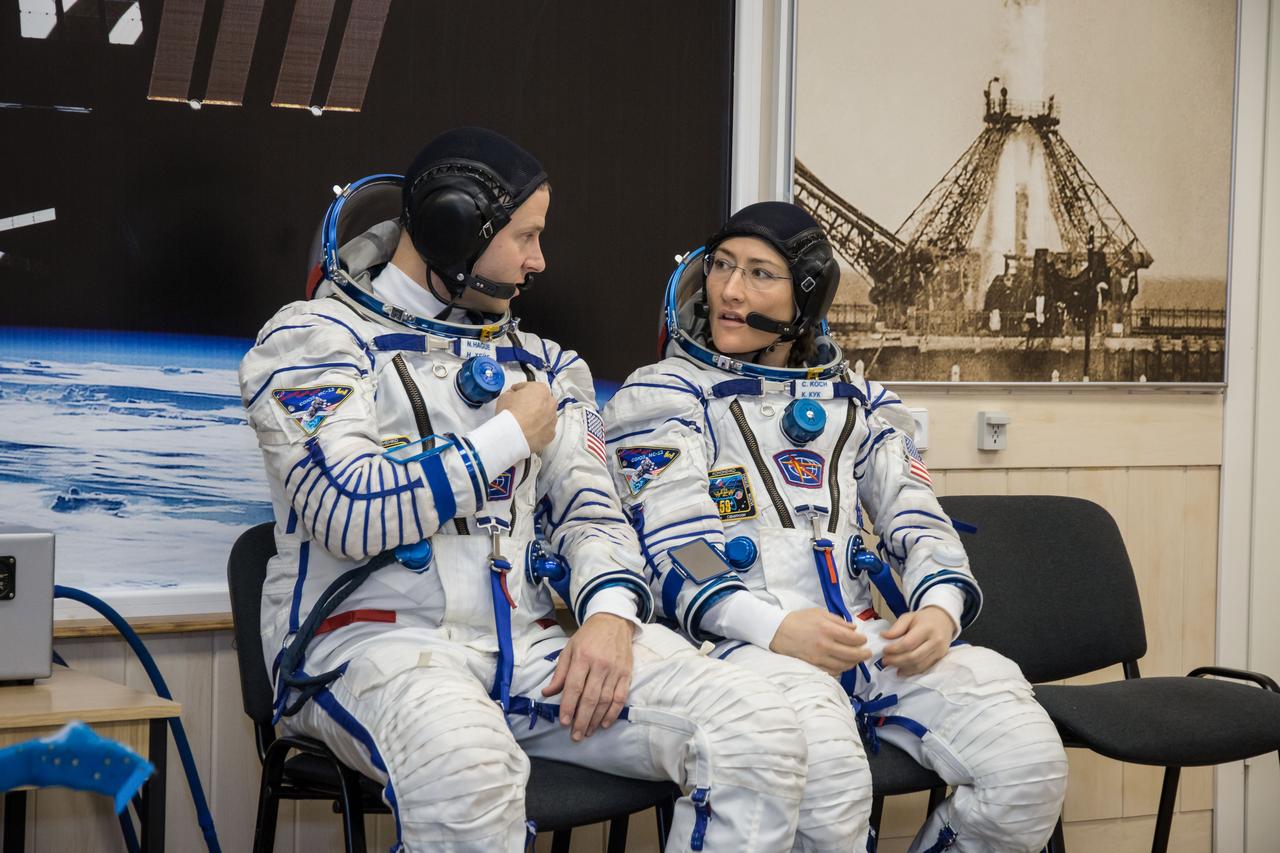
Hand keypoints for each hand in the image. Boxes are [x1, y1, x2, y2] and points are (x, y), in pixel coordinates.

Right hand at [495, 382, 556, 452]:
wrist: (513, 435)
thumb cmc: (510, 415)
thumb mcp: (504, 396)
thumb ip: (511, 394)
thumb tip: (512, 396)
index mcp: (540, 390)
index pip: (531, 387)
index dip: (521, 390)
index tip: (517, 393)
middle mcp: (550, 403)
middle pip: (542, 401)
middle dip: (533, 404)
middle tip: (521, 409)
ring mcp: (552, 419)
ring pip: (546, 416)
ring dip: (538, 417)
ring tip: (524, 422)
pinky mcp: (551, 434)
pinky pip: (545, 430)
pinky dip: (539, 430)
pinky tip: (529, 431)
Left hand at [542, 613, 635, 739]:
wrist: (614, 621)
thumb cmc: (588, 636)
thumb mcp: (569, 649)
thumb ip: (560, 673)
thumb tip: (548, 693)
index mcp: (582, 657)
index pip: (574, 686)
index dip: (569, 706)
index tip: (564, 722)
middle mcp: (600, 664)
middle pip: (591, 697)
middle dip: (582, 719)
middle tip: (575, 735)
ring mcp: (615, 670)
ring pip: (606, 700)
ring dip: (596, 719)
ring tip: (587, 732)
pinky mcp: (627, 674)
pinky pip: (620, 697)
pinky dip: (613, 713)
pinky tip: (604, 723)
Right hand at [769, 608, 869, 675]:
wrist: (779, 631)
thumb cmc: (800, 619)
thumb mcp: (820, 613)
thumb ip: (839, 620)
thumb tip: (854, 628)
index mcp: (827, 629)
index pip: (853, 639)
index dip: (862, 640)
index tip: (864, 640)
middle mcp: (825, 645)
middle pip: (851, 655)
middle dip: (863, 655)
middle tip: (867, 653)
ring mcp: (819, 657)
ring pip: (843, 665)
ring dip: (853, 663)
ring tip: (856, 659)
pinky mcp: (813, 665)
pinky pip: (832, 671)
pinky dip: (841, 670)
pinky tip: (843, 665)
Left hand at [881, 606, 954, 675]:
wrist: (943, 620)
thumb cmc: (924, 619)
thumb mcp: (908, 617)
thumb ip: (896, 628)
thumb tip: (883, 636)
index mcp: (927, 628)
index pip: (908, 643)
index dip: (894, 649)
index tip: (884, 650)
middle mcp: (935, 641)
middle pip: (913, 657)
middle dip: (896, 661)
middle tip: (885, 660)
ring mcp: (939, 651)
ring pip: (919, 665)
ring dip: (902, 667)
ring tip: (891, 665)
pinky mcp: (939, 658)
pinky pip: (924, 668)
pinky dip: (911, 671)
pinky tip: (901, 670)